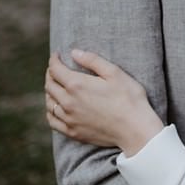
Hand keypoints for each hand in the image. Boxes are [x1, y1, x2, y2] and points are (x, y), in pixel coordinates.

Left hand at [45, 50, 163, 156]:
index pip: (56, 70)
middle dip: (50, 74)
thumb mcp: (115, 73)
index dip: (54, 60)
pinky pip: (52, 121)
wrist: (134, 129)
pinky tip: (55, 108)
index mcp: (77, 85)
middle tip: (56, 68)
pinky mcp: (72, 132)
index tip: (57, 55)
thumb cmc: (129, 98)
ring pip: (49, 103)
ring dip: (49, 92)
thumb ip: (93, 61)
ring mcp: (69, 119)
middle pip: (49, 85)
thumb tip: (74, 53)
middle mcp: (68, 102)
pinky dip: (50, 111)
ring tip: (55, 86)